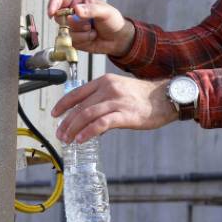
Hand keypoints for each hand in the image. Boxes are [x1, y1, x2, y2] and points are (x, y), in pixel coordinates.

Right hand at [47, 0, 134, 56]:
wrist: (118, 39)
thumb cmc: (113, 21)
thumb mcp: (105, 11)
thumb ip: (91, 9)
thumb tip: (77, 9)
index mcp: (78, 0)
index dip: (53, 5)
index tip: (52, 13)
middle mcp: (72, 12)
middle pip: (60, 17)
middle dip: (74, 23)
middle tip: (88, 23)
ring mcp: (72, 26)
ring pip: (66, 31)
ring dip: (81, 33)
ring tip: (92, 30)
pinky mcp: (74, 38)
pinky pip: (71, 41)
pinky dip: (83, 40)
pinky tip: (91, 37)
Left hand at [52, 74, 177, 143]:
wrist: (166, 97)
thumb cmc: (144, 97)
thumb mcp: (120, 90)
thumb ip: (103, 102)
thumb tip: (90, 123)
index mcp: (104, 81)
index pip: (76, 92)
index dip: (63, 104)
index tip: (55, 114)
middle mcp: (108, 88)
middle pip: (79, 106)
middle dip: (66, 122)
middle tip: (60, 134)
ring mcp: (116, 101)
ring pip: (86, 114)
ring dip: (73, 128)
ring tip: (68, 139)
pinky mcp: (125, 114)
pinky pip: (101, 124)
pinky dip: (88, 132)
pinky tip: (82, 139)